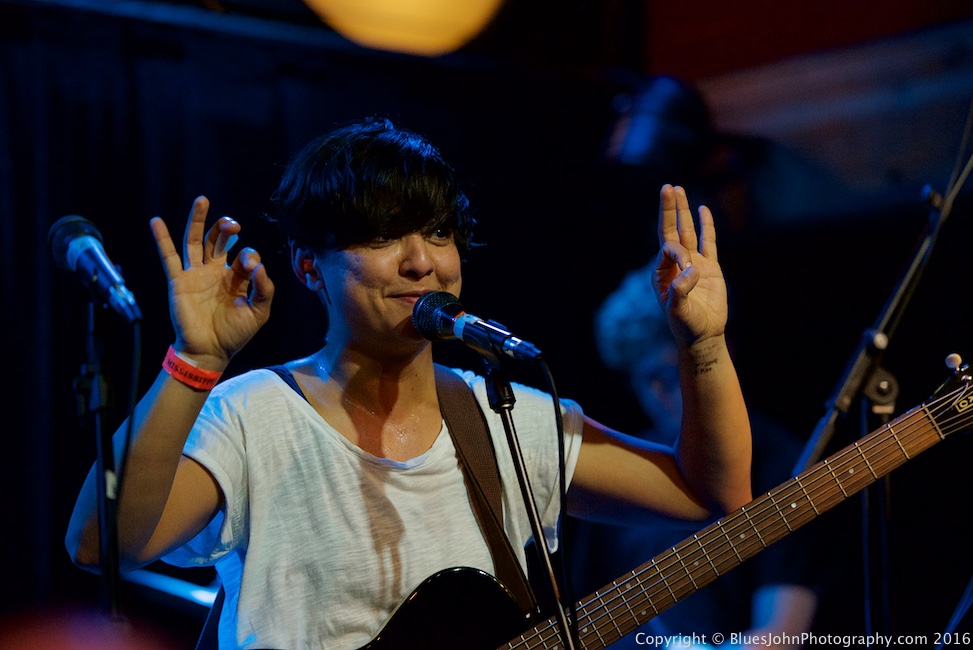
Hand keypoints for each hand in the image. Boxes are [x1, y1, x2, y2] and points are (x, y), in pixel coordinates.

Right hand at [151, 196, 273, 368]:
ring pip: (194, 241)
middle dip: (226, 228)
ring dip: (198, 220)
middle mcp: (215, 272)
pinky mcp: (179, 281)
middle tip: (233, 223)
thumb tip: (259, 265)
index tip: (251, 267)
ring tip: (202, 200)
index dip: (249, 256)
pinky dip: (161, 239)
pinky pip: (168, 257)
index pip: (244, 255)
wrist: (210, 351)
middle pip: (218, 241)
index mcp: (236, 277)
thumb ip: (264, 289)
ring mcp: (196, 275)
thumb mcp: (259, 312)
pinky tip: (156, 221)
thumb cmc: (235, 334)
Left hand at [652, 184, 727, 345]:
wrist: (703, 335)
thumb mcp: (677, 311)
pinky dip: (707, 225)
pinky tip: (703, 209)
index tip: (690, 269)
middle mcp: (675, 264)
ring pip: (688, 231)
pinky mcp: (711, 267)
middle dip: (669, 209)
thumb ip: (680, 291)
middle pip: (671, 230)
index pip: (669, 249)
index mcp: (662, 273)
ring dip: (684, 211)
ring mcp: (694, 263)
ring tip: (678, 189)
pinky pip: (709, 242)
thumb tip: (691, 270)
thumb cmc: (686, 325)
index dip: (678, 252)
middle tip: (667, 187)